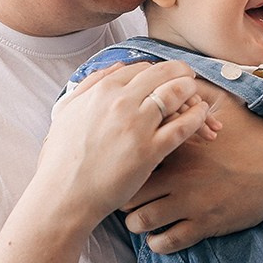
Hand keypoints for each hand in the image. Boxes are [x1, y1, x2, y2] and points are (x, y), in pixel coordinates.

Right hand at [36, 62, 214, 228]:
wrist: (64, 195)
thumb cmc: (62, 158)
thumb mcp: (67, 111)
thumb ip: (90, 85)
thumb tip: (116, 67)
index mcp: (102, 91)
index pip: (141, 67)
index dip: (158, 70)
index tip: (166, 76)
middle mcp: (121, 102)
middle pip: (162, 74)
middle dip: (181, 72)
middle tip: (189, 78)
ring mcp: (137, 126)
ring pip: (176, 94)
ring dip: (191, 91)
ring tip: (197, 96)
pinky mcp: (150, 151)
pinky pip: (183, 126)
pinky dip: (197, 117)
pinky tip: (201, 116)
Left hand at [122, 96, 262, 251]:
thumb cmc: (253, 136)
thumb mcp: (224, 106)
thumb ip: (195, 96)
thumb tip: (175, 80)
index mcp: (179, 146)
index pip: (134, 156)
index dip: (125, 163)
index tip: (128, 167)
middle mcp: (179, 175)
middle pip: (129, 193)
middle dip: (125, 197)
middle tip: (131, 197)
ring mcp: (190, 203)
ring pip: (140, 222)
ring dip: (137, 223)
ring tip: (142, 219)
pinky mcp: (204, 225)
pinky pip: (166, 242)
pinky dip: (157, 242)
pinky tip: (161, 235)